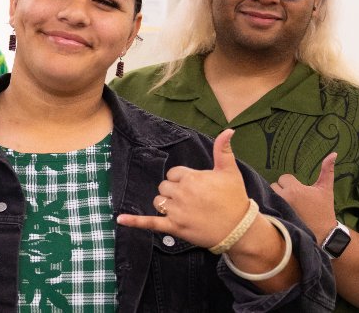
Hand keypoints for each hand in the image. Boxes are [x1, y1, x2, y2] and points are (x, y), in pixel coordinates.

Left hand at [117, 129, 253, 247]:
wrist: (239, 228)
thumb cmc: (235, 198)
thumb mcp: (230, 172)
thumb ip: (223, 150)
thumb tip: (228, 130)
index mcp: (191, 178)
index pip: (173, 173)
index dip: (182, 180)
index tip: (196, 187)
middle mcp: (181, 193)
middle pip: (164, 187)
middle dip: (174, 191)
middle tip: (192, 200)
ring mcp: (176, 211)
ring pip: (158, 202)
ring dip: (166, 204)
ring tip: (184, 210)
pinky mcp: (174, 227)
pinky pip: (150, 223)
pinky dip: (134, 221)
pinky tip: (119, 219)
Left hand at [271, 152, 337, 239]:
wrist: (323, 233)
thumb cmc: (324, 210)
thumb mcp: (326, 189)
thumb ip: (327, 170)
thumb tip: (333, 153)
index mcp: (295, 190)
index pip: (284, 178)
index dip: (291, 183)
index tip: (299, 192)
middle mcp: (283, 198)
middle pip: (274, 185)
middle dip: (282, 190)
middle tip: (293, 198)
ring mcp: (278, 208)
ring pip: (269, 195)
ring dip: (275, 197)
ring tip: (287, 204)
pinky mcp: (275, 217)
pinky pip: (267, 206)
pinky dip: (271, 206)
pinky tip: (279, 211)